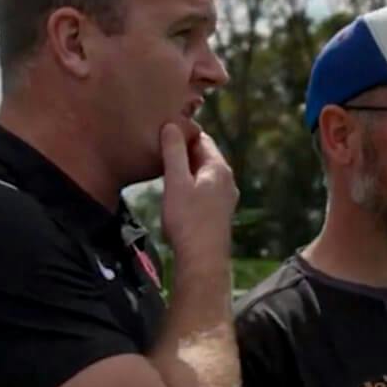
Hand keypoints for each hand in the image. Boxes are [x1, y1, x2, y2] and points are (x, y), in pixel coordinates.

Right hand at [159, 124, 237, 265]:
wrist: (202, 260)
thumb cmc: (188, 220)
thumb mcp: (176, 182)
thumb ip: (173, 152)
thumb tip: (171, 125)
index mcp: (219, 168)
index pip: (201, 139)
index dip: (182, 133)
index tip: (162, 134)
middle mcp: (227, 180)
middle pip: (203, 156)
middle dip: (183, 151)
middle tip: (158, 150)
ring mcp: (226, 197)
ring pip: (203, 174)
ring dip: (185, 170)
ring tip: (164, 170)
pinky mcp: (220, 212)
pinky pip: (204, 189)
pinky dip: (191, 185)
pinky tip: (176, 193)